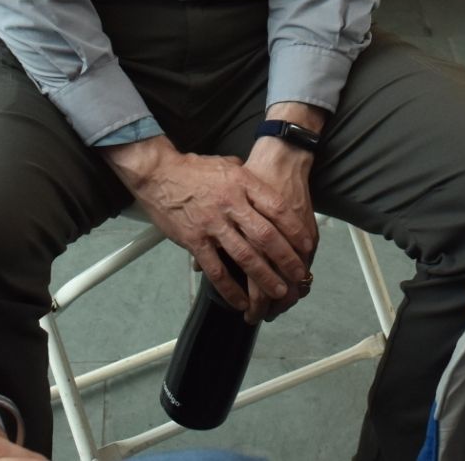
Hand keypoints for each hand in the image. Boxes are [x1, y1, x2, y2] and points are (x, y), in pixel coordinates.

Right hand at [102, 137, 313, 314]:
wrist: (158, 173)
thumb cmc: (194, 169)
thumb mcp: (228, 165)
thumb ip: (248, 181)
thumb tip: (265, 192)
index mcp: (242, 184)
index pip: (277, 209)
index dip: (295, 230)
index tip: (306, 246)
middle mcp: (231, 204)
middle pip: (266, 236)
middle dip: (287, 259)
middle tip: (300, 275)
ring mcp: (212, 224)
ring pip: (245, 256)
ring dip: (264, 277)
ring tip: (279, 292)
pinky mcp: (194, 240)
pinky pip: (216, 269)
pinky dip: (230, 288)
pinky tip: (240, 300)